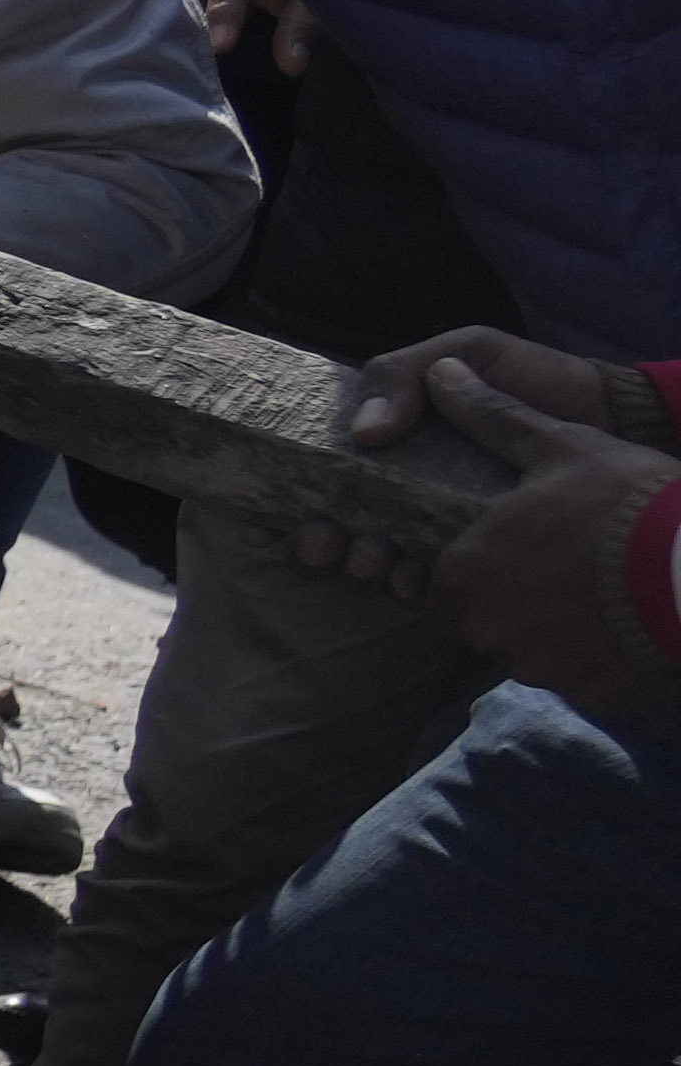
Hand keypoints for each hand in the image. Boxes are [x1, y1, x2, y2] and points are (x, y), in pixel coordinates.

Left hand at [333, 339, 680, 696]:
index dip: (469, 562)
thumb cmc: (627, 502)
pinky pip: (570, 672)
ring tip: (591, 588)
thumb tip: (442, 373)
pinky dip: (586, 652)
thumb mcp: (561, 448)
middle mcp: (486, 628)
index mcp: (464, 573)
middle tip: (558, 563)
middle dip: (506, 593)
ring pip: (523, 645)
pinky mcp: (583, 692)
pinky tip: (617, 619)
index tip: (510, 546)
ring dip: (545, 624)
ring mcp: (535, 666)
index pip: (437, 579)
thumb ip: (492, 418)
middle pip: (478, 616)